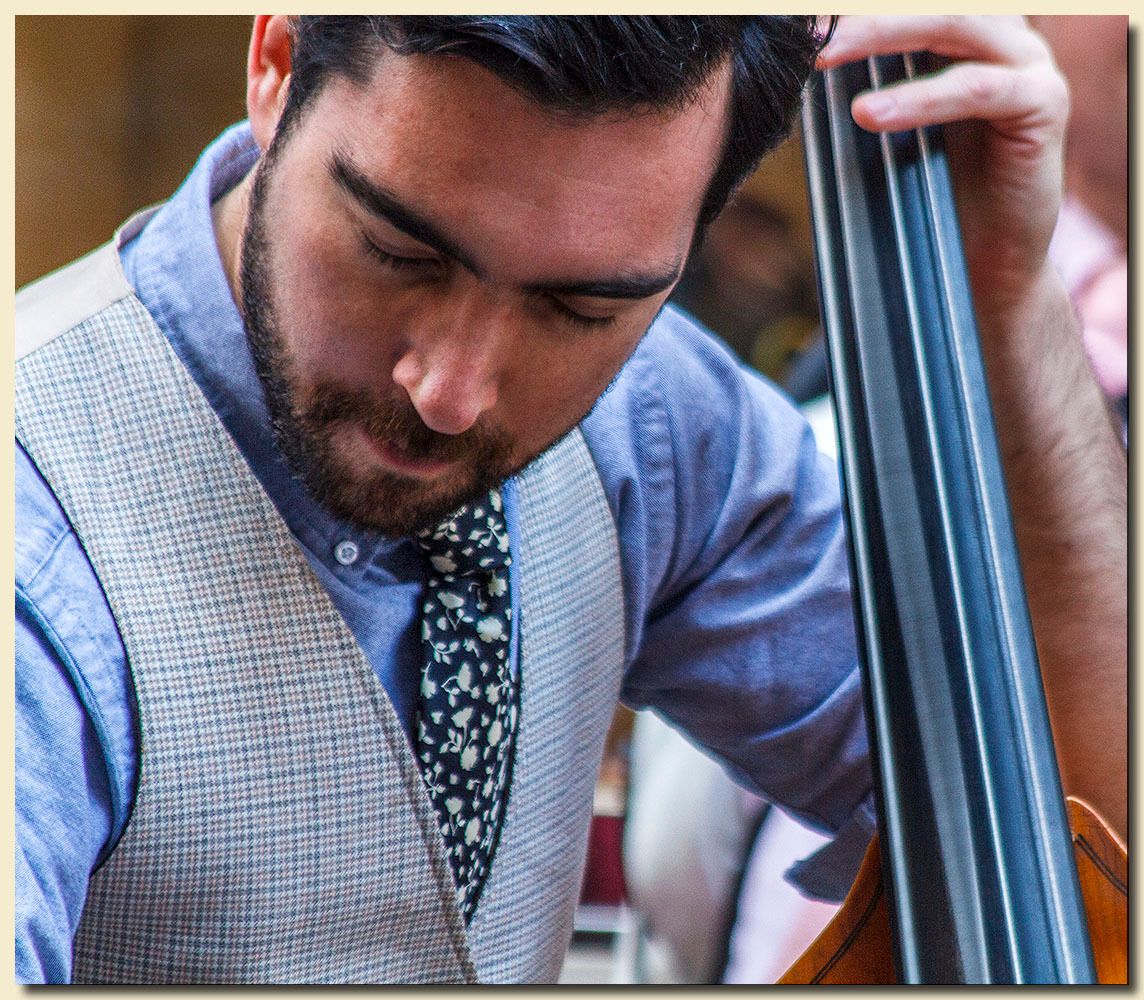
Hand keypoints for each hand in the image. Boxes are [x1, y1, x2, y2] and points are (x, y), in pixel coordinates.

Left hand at [816, 16, 1068, 327]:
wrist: (982, 260)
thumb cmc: (928, 193)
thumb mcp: (886, 125)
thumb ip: (859, 83)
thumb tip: (793, 61)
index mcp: (962, 31)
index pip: (910, 2)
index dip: (857, 9)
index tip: (801, 19)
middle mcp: (1001, 34)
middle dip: (863, 12)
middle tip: (808, 30)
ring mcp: (1028, 64)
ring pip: (955, 23)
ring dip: (883, 35)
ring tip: (825, 60)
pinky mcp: (1043, 104)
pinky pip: (977, 88)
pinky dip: (920, 98)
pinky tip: (869, 114)